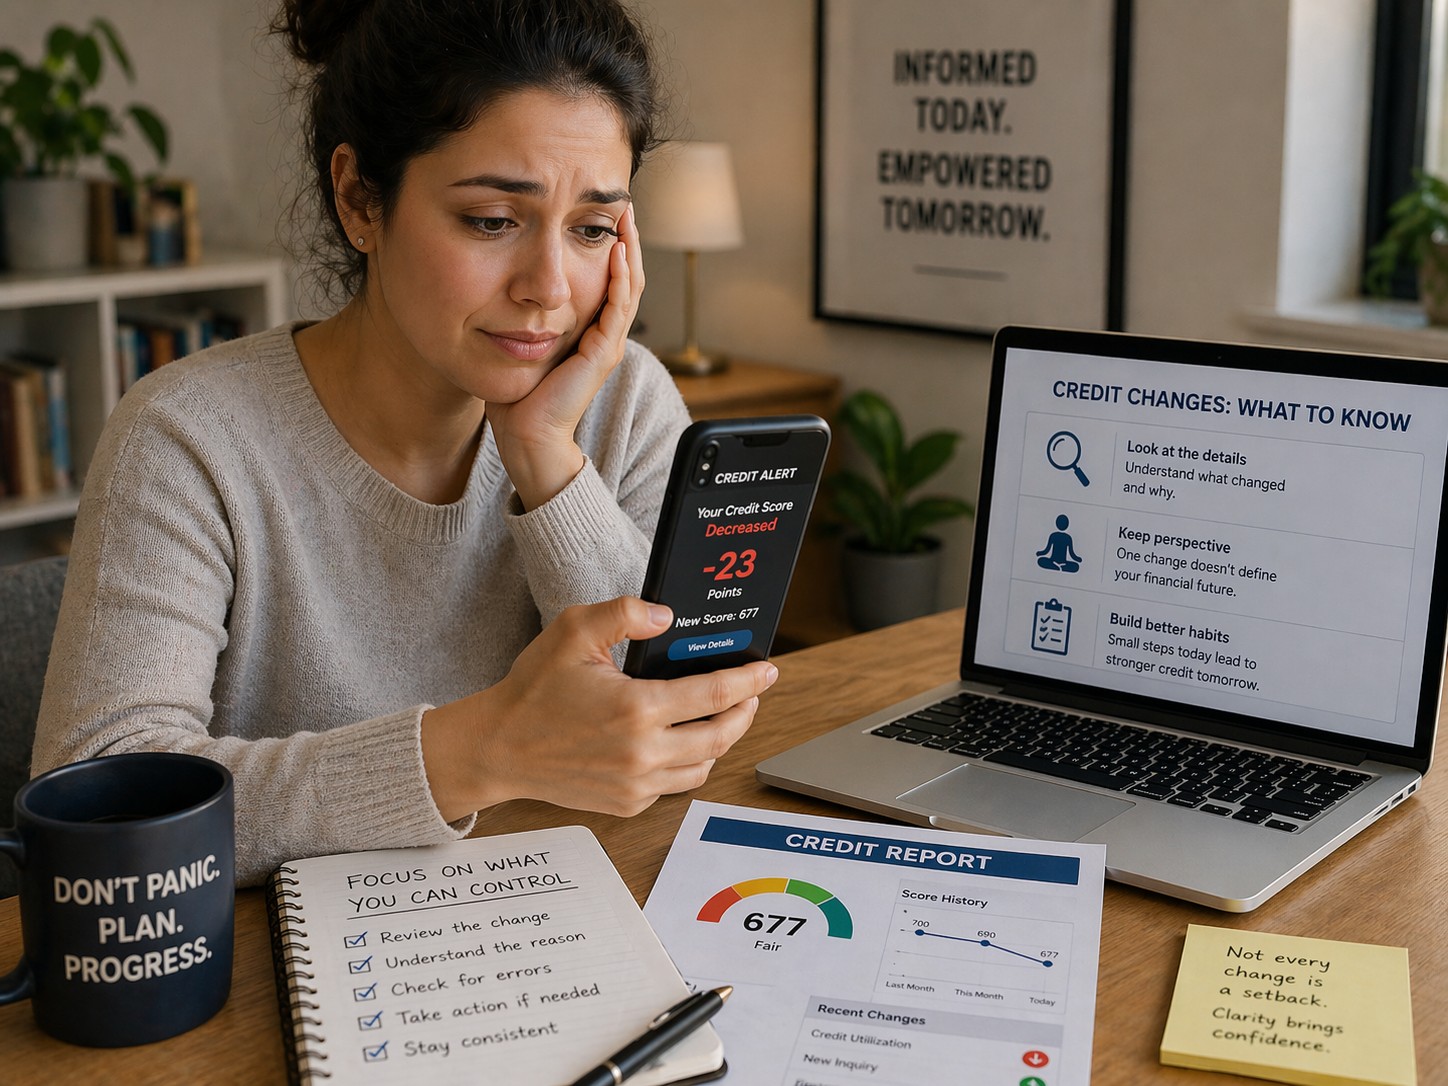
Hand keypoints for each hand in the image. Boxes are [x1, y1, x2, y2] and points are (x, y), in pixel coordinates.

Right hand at [420, 596, 776, 821]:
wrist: (497, 749)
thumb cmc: (532, 690)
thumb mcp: (572, 632)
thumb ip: (624, 614)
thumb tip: (667, 617)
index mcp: (636, 709)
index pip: (715, 694)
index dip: (749, 680)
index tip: (766, 670)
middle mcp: (642, 753)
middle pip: (721, 737)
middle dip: (745, 712)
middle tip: (751, 692)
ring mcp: (636, 785)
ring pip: (703, 767)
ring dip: (720, 741)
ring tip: (721, 715)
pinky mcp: (626, 804)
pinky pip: (674, 784)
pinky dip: (686, 762)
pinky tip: (679, 739)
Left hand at [485, 203, 645, 509]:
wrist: (526, 435)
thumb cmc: (517, 396)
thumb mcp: (517, 340)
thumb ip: (519, 314)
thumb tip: (500, 283)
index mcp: (588, 333)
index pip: (607, 280)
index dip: (608, 247)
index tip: (599, 213)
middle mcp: (603, 336)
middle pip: (625, 278)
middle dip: (625, 240)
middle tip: (623, 204)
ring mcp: (606, 345)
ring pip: (628, 288)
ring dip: (628, 251)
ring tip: (625, 217)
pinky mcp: (601, 354)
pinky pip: (617, 308)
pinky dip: (618, 278)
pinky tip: (615, 250)